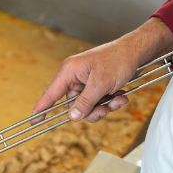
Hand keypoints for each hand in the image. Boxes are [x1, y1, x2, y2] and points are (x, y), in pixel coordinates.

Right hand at [32, 18, 172, 123]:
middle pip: (73, 107)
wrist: (138, 51)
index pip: (50, 94)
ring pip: (87, 108)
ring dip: (103, 108)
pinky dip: (109, 103)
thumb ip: (85, 102)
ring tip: (118, 99)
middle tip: (105, 108)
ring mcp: (85, 84)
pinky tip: (120, 95)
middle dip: (91, 111)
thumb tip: (72, 117)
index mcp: (69, 72)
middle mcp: (74, 78)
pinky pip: (96, 103)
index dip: (41, 109)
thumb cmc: (118, 59)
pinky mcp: (95, 87)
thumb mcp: (101, 83)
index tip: (33, 121)